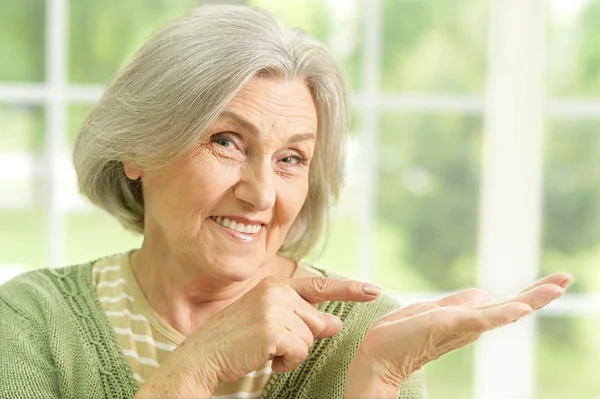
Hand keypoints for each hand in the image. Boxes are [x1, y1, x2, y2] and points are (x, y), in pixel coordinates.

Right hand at [135, 276, 379, 397]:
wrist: (203, 356)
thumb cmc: (235, 341)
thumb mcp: (270, 323)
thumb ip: (302, 318)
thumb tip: (335, 323)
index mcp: (275, 284)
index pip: (318, 286)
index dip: (349, 290)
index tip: (373, 291)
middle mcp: (276, 290)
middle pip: (315, 322)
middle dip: (298, 339)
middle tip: (267, 342)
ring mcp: (274, 307)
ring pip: (309, 339)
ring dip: (290, 353)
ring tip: (261, 349)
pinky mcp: (273, 328)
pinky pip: (299, 352)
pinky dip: (284, 363)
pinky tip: (262, 357)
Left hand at [346, 273, 571, 396]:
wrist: (376, 357)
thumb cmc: (399, 335)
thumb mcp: (431, 310)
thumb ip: (458, 302)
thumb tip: (484, 293)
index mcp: (465, 320)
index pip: (501, 304)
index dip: (526, 294)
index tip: (554, 283)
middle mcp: (469, 326)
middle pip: (510, 306)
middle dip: (538, 294)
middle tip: (567, 279)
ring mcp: (462, 328)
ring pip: (504, 310)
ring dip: (531, 298)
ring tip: (558, 286)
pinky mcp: (451, 328)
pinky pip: (482, 319)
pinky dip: (503, 313)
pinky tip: (521, 307)